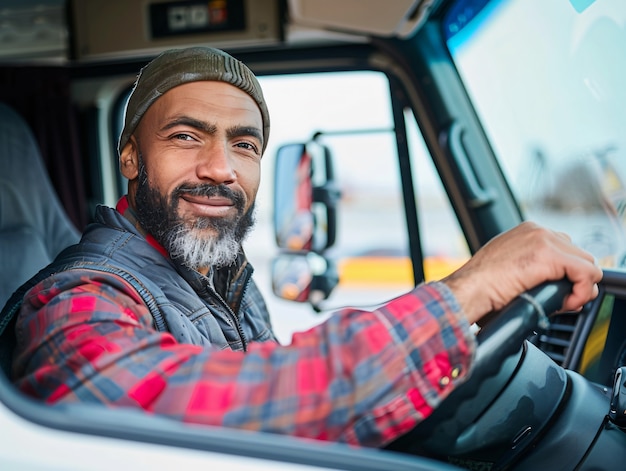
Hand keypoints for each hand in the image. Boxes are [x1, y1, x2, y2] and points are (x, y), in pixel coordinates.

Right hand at [442, 221, 602, 324]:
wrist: (467, 290)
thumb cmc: (479, 288)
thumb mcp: (508, 271)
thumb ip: (531, 270)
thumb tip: (554, 286)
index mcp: (527, 233)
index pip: (566, 250)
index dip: (568, 276)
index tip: (560, 294)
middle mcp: (537, 231)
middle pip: (579, 256)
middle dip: (577, 282)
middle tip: (563, 302)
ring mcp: (543, 239)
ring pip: (587, 264)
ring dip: (580, 287)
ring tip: (563, 303)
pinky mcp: (548, 254)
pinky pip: (586, 272)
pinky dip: (581, 291)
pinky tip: (566, 302)